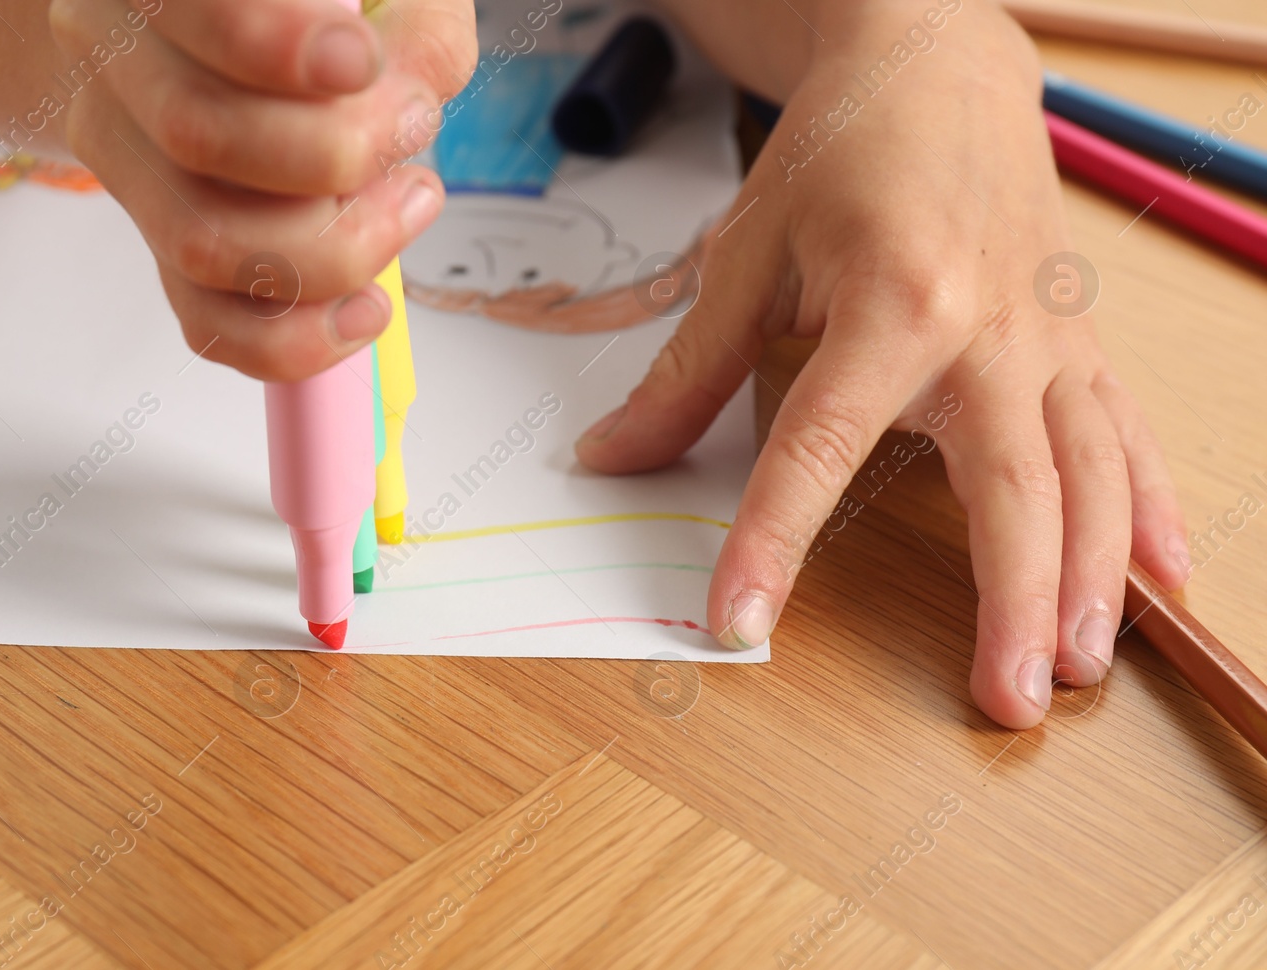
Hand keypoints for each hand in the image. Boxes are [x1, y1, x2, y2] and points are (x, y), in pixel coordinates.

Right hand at [48, 0, 474, 378]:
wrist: (248, 40)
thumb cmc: (331, 10)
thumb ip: (410, 26)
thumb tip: (408, 94)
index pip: (193, 13)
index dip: (277, 45)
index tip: (362, 62)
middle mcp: (115, 62)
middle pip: (196, 135)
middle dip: (335, 154)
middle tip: (412, 130)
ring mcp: (128, 166)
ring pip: (201, 243)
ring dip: (333, 248)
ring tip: (409, 201)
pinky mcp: (159, 248)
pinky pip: (208, 325)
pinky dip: (298, 337)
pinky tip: (367, 307)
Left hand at [575, 0, 1189, 727]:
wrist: (940, 66)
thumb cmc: (842, 151)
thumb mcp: (746, 251)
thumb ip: (688, 371)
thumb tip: (612, 459)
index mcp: (891, 300)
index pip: (821, 446)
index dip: (774, 540)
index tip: (739, 621)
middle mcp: (990, 328)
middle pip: (1008, 484)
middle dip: (1010, 600)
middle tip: (1004, 701)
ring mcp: (1050, 337)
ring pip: (1089, 472)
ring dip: (1093, 577)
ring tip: (1084, 668)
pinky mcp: (1079, 338)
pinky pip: (1127, 431)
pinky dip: (1147, 507)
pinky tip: (1167, 578)